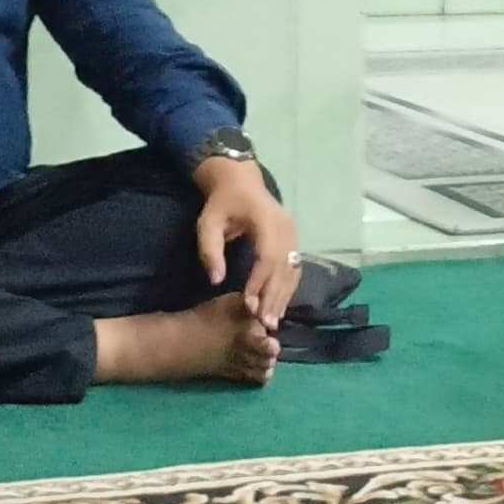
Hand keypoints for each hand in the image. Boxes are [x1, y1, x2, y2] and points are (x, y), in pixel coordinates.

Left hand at [191, 155, 298, 336]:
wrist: (240, 181)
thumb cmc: (222, 203)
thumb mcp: (208, 222)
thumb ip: (210, 250)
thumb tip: (216, 281)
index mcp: (266, 218)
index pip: (268, 255)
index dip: (259, 281)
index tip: (249, 304)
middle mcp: (286, 226)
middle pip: (284, 267)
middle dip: (274, 296)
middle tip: (264, 323)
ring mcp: (294, 233)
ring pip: (293, 270)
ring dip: (283, 297)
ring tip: (272, 321)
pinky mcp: (294, 240)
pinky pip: (295, 268)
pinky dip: (288, 289)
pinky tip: (279, 306)